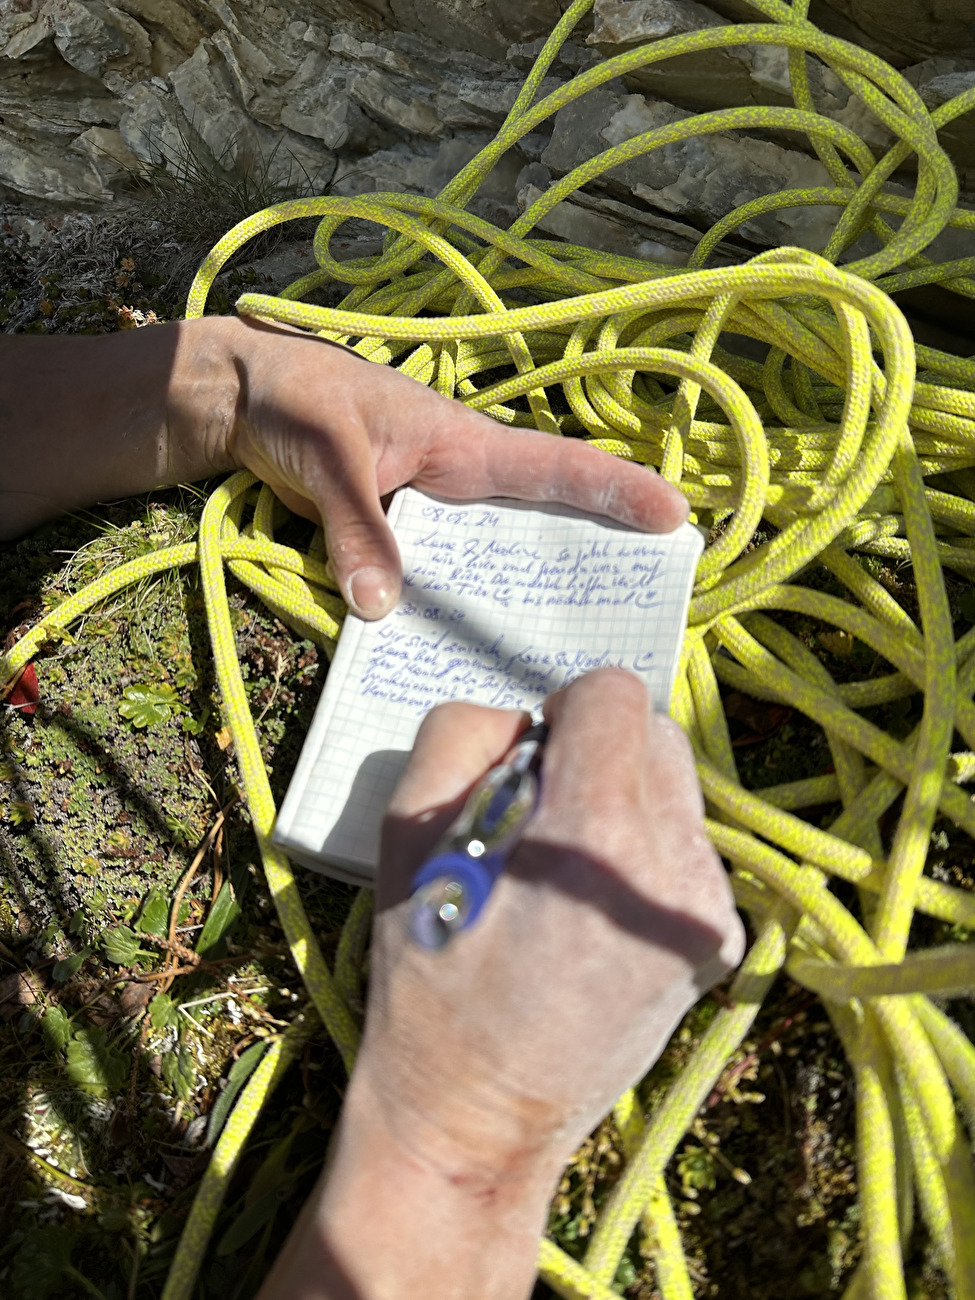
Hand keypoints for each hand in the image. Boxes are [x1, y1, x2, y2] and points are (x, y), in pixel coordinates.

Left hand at [0, 317, 686, 613]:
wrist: (237, 397)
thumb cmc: (294, 401)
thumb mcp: (328, 460)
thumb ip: (359, 529)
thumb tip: (382, 610)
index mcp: (462, 445)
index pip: (553, 467)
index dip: (616, 490)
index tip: (676, 514)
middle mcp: (462, 479)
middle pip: (542, 519)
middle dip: (596, 551)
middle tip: (650, 600)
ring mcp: (435, 509)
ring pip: (497, 552)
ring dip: (535, 587)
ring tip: (578, 643)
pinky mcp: (403, 531)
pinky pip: (447, 572)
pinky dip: (468, 602)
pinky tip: (477, 648)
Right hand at [259, 669, 742, 1299]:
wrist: (479, 1116)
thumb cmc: (427, 977)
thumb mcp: (405, 834)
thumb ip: (462, 736)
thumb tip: (528, 720)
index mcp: (596, 835)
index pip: (613, 694)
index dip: (562, 708)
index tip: (530, 757)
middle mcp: (674, 868)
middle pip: (656, 733)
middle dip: (598, 750)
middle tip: (539, 815)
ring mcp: (708, 910)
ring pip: (676, 787)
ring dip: (623, 798)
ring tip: (565, 869)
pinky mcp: (718, 943)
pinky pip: (685, 847)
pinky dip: (642, 850)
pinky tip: (592, 909)